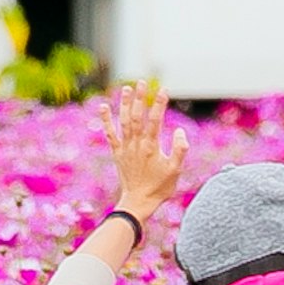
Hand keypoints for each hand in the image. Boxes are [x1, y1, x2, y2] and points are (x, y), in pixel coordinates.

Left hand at [108, 80, 186, 222]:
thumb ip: (180, 150)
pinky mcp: (117, 153)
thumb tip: (180, 131)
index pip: (155, 120)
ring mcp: (125, 148)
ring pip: (124, 121)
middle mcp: (136, 144)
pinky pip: (110, 134)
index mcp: (151, 147)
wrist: (138, 202)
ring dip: (124, 104)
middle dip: (140, 98)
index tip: (164, 89)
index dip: (159, 104)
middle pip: (137, 116)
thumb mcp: (176, 170)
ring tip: (126, 88)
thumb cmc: (160, 187)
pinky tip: (103, 107)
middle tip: (142, 82)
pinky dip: (106, 120)